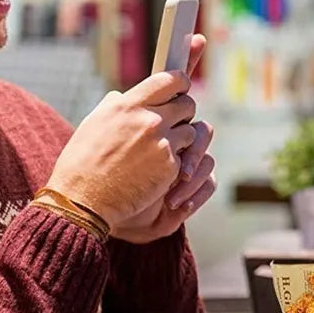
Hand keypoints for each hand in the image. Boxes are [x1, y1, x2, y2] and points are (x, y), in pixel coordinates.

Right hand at [46, 69, 197, 230]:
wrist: (82, 201)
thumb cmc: (82, 162)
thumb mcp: (93, 123)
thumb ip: (115, 105)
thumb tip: (126, 95)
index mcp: (128, 106)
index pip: (171, 79)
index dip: (181, 83)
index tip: (181, 88)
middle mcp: (149, 121)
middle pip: (188, 104)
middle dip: (183, 113)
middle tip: (174, 122)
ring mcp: (162, 144)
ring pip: (191, 132)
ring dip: (181, 139)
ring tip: (161, 149)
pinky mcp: (171, 167)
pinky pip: (185, 157)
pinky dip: (176, 162)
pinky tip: (156, 169)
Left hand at [114, 119, 216, 243]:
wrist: (104, 212)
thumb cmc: (103, 178)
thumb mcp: (107, 146)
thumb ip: (121, 121)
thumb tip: (122, 100)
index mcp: (161, 126)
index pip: (183, 109)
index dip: (186, 116)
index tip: (171, 133)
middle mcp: (178, 142)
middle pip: (203, 132)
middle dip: (193, 153)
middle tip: (180, 173)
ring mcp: (189, 164)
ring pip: (207, 161)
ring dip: (192, 182)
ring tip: (170, 200)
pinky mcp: (195, 187)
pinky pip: (209, 183)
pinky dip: (196, 196)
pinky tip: (176, 206)